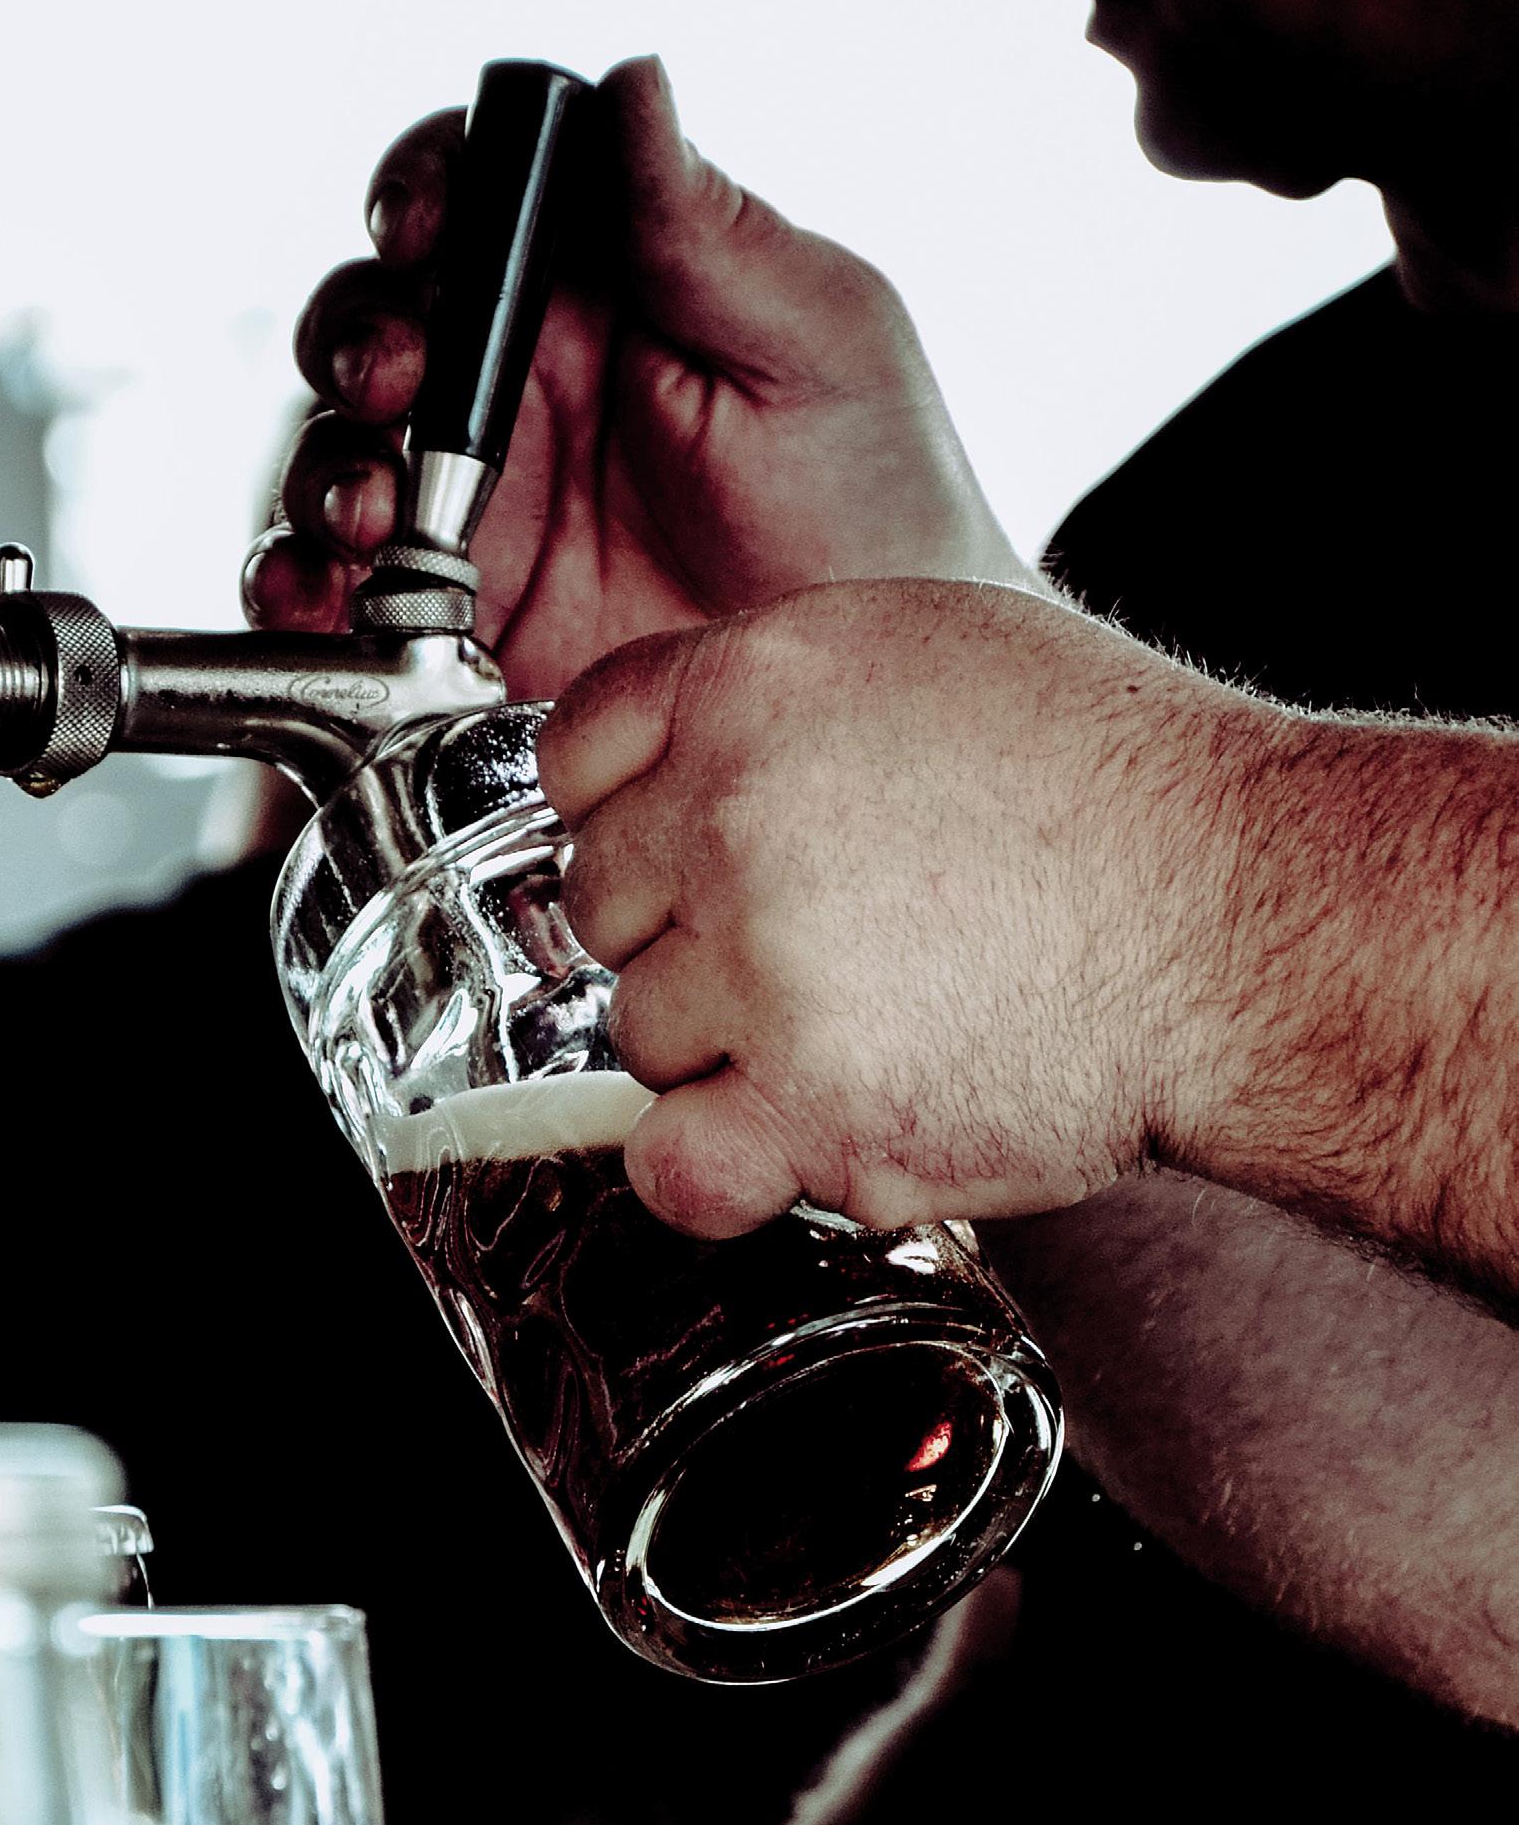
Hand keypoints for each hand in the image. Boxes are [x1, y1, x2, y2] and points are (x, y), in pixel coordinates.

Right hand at [247, 58, 1032, 700]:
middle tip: (398, 380)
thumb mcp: (816, 344)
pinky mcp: (459, 614)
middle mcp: (527, 385)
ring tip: (368, 512)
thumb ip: (705, 227)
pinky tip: (321, 596)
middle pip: (379, 314)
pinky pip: (345, 588)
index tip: (424, 229)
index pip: (479, 196)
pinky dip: (303, 587)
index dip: (425, 191)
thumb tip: (635, 83)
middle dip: (360, 336)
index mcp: (605, 286)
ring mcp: (485, 500)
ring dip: (326, 463)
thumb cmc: (882, 509)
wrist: (867, 701)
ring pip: (343, 446)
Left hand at [539, 578, 1267, 1238]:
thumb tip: (683, 762)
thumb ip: (778, 701)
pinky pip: (670, 1165)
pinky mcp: (812, 1104)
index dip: (624, 817)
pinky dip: (715, 1167)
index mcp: (757, 682)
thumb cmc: (1125, 794)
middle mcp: (735, 813)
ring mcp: (764, 964)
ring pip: (638, 1034)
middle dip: (680, 933)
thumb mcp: (936, 657)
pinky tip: (791, 1133)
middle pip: (597, 904)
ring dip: (721, 1049)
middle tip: (806, 947)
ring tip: (860, 1026)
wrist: (1248, 922)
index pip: (577, 758)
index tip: (671, 860)